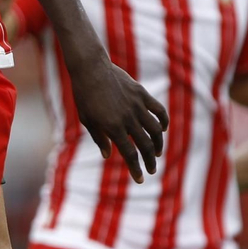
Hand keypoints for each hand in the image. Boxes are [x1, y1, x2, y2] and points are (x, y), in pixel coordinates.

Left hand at [66, 54, 168, 182]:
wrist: (90, 69)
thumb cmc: (84, 95)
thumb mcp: (87, 120)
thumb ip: (100, 138)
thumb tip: (108, 155)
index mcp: (113, 127)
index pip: (130, 154)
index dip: (136, 169)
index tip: (140, 179)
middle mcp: (128, 118)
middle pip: (146, 145)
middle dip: (150, 161)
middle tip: (152, 169)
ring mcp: (137, 106)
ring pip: (156, 130)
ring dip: (159, 144)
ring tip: (157, 153)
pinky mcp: (142, 94)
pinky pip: (158, 110)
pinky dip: (163, 121)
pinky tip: (161, 129)